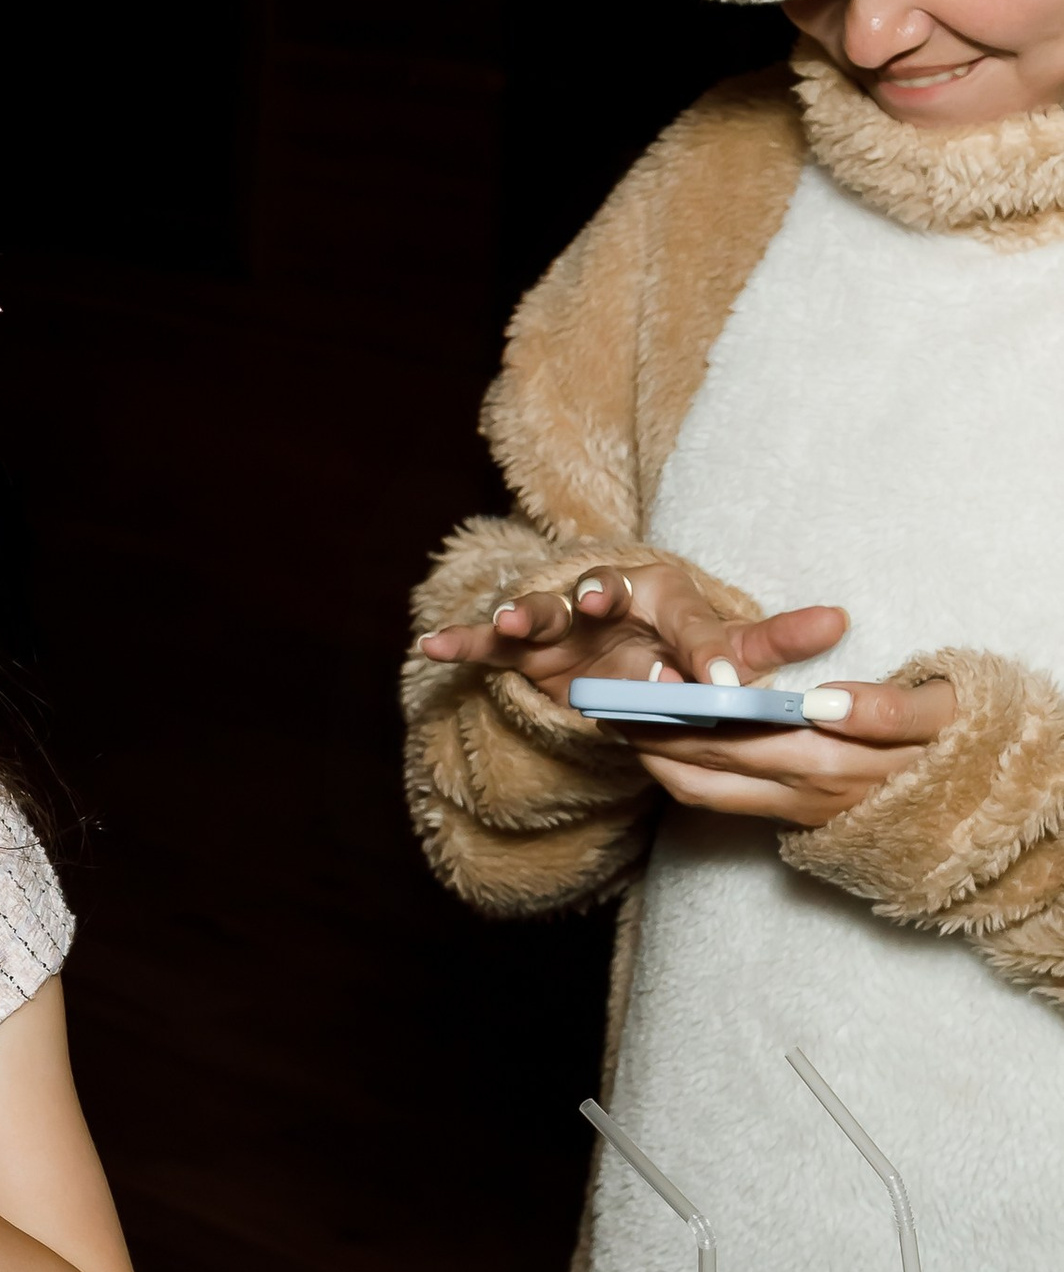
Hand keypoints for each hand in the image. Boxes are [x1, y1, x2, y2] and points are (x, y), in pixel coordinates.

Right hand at [415, 556, 846, 709]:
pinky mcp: (520, 648)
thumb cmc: (668, 638)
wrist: (610, 633)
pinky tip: (431, 646)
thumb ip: (769, 641)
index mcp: (660, 593)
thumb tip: (840, 620)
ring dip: (527, 611)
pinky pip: (487, 646)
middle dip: (597, 594)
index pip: (686, 616)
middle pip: (600, 593)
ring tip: (515, 618)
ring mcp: (558, 621)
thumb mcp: (719, 641)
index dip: (700, 644)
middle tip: (600, 597)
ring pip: (542, 611)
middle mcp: (605, 597)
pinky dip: (461, 644)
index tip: (720, 678)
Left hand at [625, 673, 955, 827]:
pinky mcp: (782, 817)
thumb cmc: (946, 736)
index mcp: (838, 761)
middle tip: (608, 689)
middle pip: (710, 762)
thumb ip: (888, 711)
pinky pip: (713, 802)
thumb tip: (824, 702)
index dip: (696, 708)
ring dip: (652, 754)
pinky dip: (672, 773)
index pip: (749, 735)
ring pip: (701, 788)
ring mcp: (791, 810)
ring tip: (612, 714)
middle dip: (654, 728)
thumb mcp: (936, 716)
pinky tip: (647, 741)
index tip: (658, 672)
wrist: (965, 797)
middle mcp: (806, 792)